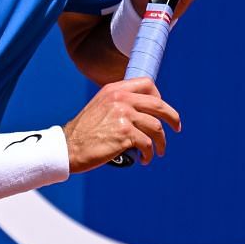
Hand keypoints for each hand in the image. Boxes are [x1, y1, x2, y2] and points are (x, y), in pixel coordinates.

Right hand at [64, 77, 181, 169]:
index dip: (159, 97)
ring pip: (157, 128)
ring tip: (157, 152)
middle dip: (173, 118)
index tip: (161, 111)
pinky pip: (147, 144)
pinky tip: (144, 159)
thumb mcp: (100, 106)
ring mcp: (123, 116)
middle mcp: (120, 99)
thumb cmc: (84, 132)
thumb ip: (119, 103)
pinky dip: (149, 154)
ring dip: (161, 143)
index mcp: (115, 89)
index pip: (147, 84)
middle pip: (159, 105)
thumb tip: (144, 111)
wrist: (68, 147)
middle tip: (176, 128)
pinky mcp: (125, 134)